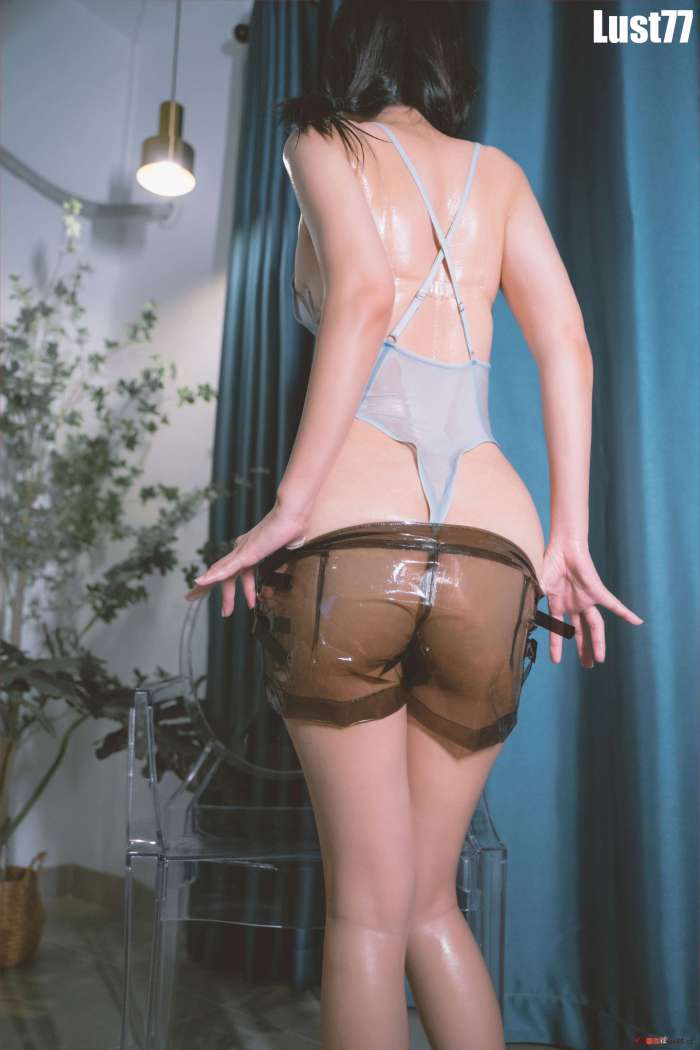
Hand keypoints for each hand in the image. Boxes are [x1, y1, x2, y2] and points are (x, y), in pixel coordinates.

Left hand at [184, 501, 307, 616]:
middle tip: (220, 611)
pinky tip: (200, 583)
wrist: (293, 515)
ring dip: (209, 587)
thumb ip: (279, 571)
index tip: (247, 603)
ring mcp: (242, 551)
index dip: (241, 590)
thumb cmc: (293, 529)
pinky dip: (212, 577)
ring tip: (198, 598)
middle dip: (221, 594)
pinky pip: (226, 569)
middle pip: (224, 575)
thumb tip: (276, 586)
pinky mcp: (245, 553)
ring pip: (220, 573)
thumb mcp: (285, 558)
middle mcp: (242, 550)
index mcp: (251, 551)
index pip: (240, 573)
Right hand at [538, 539, 643, 667]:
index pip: (558, 630)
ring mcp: (586, 600)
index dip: (556, 646)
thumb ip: (533, 603)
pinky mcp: (597, 591)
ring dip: (597, 642)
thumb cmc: (547, 562)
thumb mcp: (537, 587)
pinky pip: (614, 605)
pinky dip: (625, 613)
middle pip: (581, 632)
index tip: (555, 662)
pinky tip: (637, 622)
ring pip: (595, 626)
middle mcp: (574, 605)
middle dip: (583, 649)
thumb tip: (524, 619)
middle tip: (588, 666)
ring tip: (599, 659)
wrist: (562, 546)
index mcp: (558, 605)